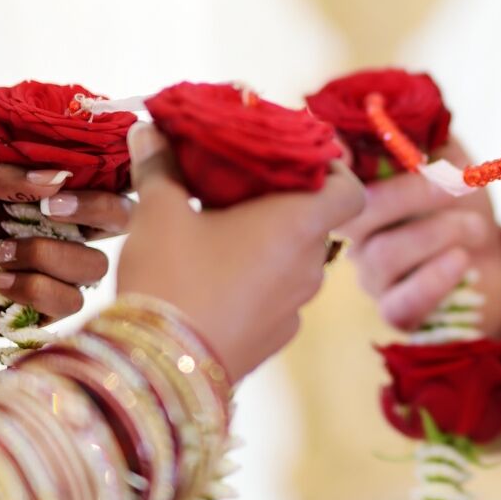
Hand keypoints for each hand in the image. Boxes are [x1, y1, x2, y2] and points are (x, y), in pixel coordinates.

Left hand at [0, 149, 132, 336]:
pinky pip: (66, 304)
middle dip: (95, 213)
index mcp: (45, 191)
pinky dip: (32, 291)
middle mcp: (59, 229)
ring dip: (47, 257)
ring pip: (94, 267)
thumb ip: (1, 170)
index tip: (59, 187)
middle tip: (47, 213)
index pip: (103, 180)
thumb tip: (59, 179)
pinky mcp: (37, 311)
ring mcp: (51, 271)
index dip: (100, 181)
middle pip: (122, 221)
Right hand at [116, 124, 365, 378]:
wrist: (161, 371)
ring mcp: (296, 308)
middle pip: (315, 222)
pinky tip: (213, 279)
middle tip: (238, 188)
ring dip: (267, 244)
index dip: (334, 172)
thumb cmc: (171, 277)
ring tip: (218, 232)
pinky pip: (277, 296)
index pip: (351, 190)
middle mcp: (311, 266)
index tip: (296, 163)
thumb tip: (149, 129)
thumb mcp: (159, 212)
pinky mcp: (275, 338)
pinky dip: (257, 281)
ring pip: (294, 261)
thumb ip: (161, 166)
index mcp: (299, 224)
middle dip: (283, 203)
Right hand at [339, 140, 500, 334]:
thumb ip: (426, 134)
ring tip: (475, 225)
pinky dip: (434, 278)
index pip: (332, 178)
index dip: (337, 160)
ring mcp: (373, 277)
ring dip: (437, 232)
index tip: (349, 142)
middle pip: (356, 216)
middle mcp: (356, 236)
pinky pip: (400, 302)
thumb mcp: (451, 157)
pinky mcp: (398, 312)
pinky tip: (461, 260)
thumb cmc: (463, 204)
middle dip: (409, 193)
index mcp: (362, 194)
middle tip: (455, 184)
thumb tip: (403, 105)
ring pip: (383, 255)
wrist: (496, 260)